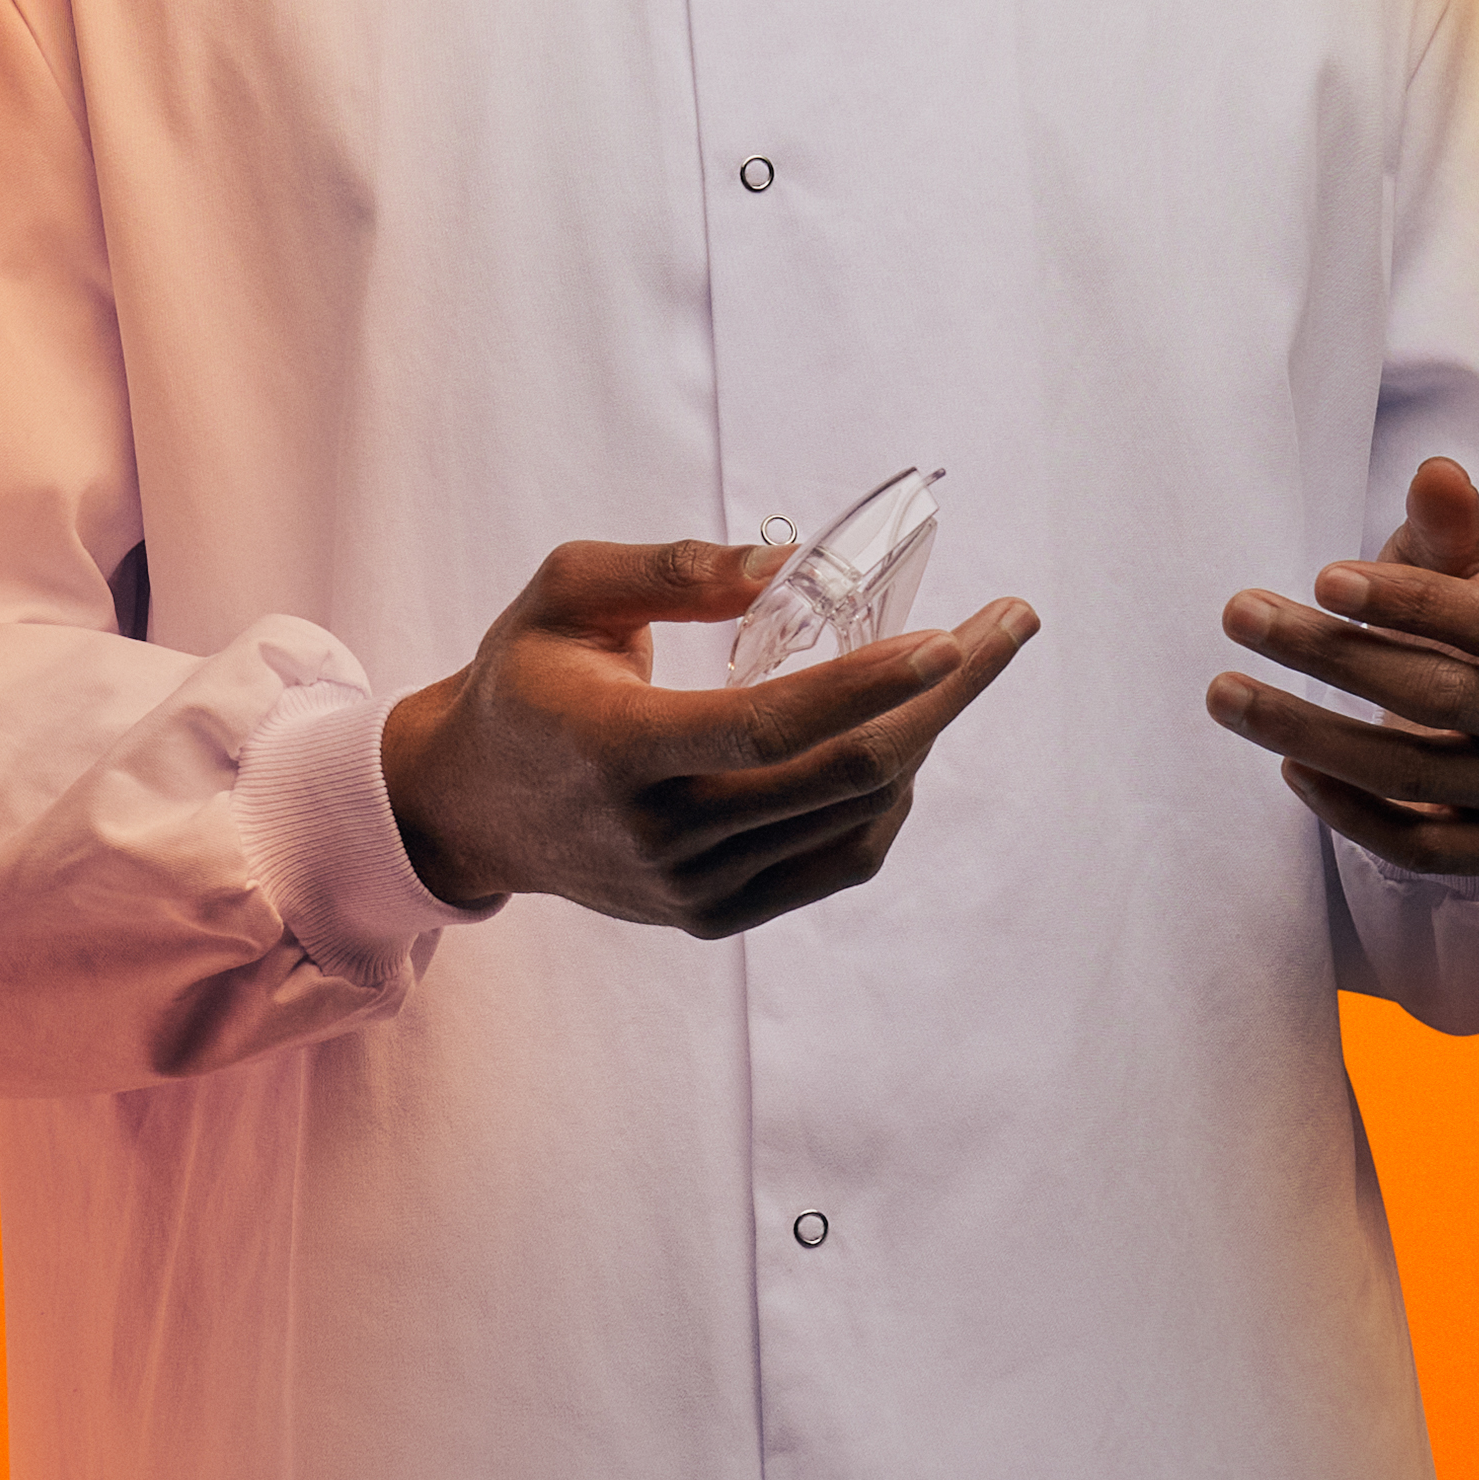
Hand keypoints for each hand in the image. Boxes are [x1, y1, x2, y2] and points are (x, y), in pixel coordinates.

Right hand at [385, 533, 1041, 940]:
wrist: (470, 806)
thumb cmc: (525, 678)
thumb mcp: (566, 591)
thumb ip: (671, 568)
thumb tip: (790, 562)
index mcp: (616, 747)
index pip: (766, 726)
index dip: (867, 685)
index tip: (952, 636)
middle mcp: (660, 833)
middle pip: (840, 773)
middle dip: (943, 696)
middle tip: (1007, 627)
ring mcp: (692, 889)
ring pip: (854, 817)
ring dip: (924, 738)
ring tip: (954, 668)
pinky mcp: (714, 917)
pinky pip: (839, 860)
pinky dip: (888, 801)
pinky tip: (905, 740)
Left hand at [1211, 454, 1478, 883]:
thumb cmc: (1465, 605)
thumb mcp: (1459, 556)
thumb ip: (1448, 524)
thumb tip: (1436, 475)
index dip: (1410, 601)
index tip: (1320, 577)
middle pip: (1444, 697)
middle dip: (1331, 656)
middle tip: (1238, 615)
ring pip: (1415, 775)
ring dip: (1308, 734)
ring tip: (1224, 693)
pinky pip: (1419, 847)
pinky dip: (1347, 813)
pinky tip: (1286, 767)